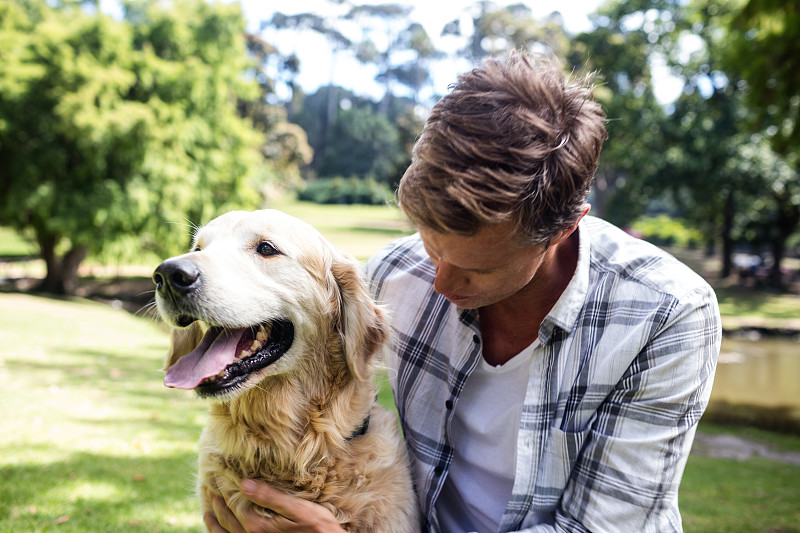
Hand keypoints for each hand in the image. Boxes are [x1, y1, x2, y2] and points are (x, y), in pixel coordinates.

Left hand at [203, 479, 346, 532]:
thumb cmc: (318, 528)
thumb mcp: (298, 509)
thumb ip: (270, 497)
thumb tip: (245, 483)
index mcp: (258, 526)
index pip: (235, 503)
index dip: (224, 488)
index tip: (217, 475)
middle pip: (227, 519)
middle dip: (217, 502)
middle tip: (210, 486)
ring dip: (215, 523)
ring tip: (208, 511)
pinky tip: (223, 531)